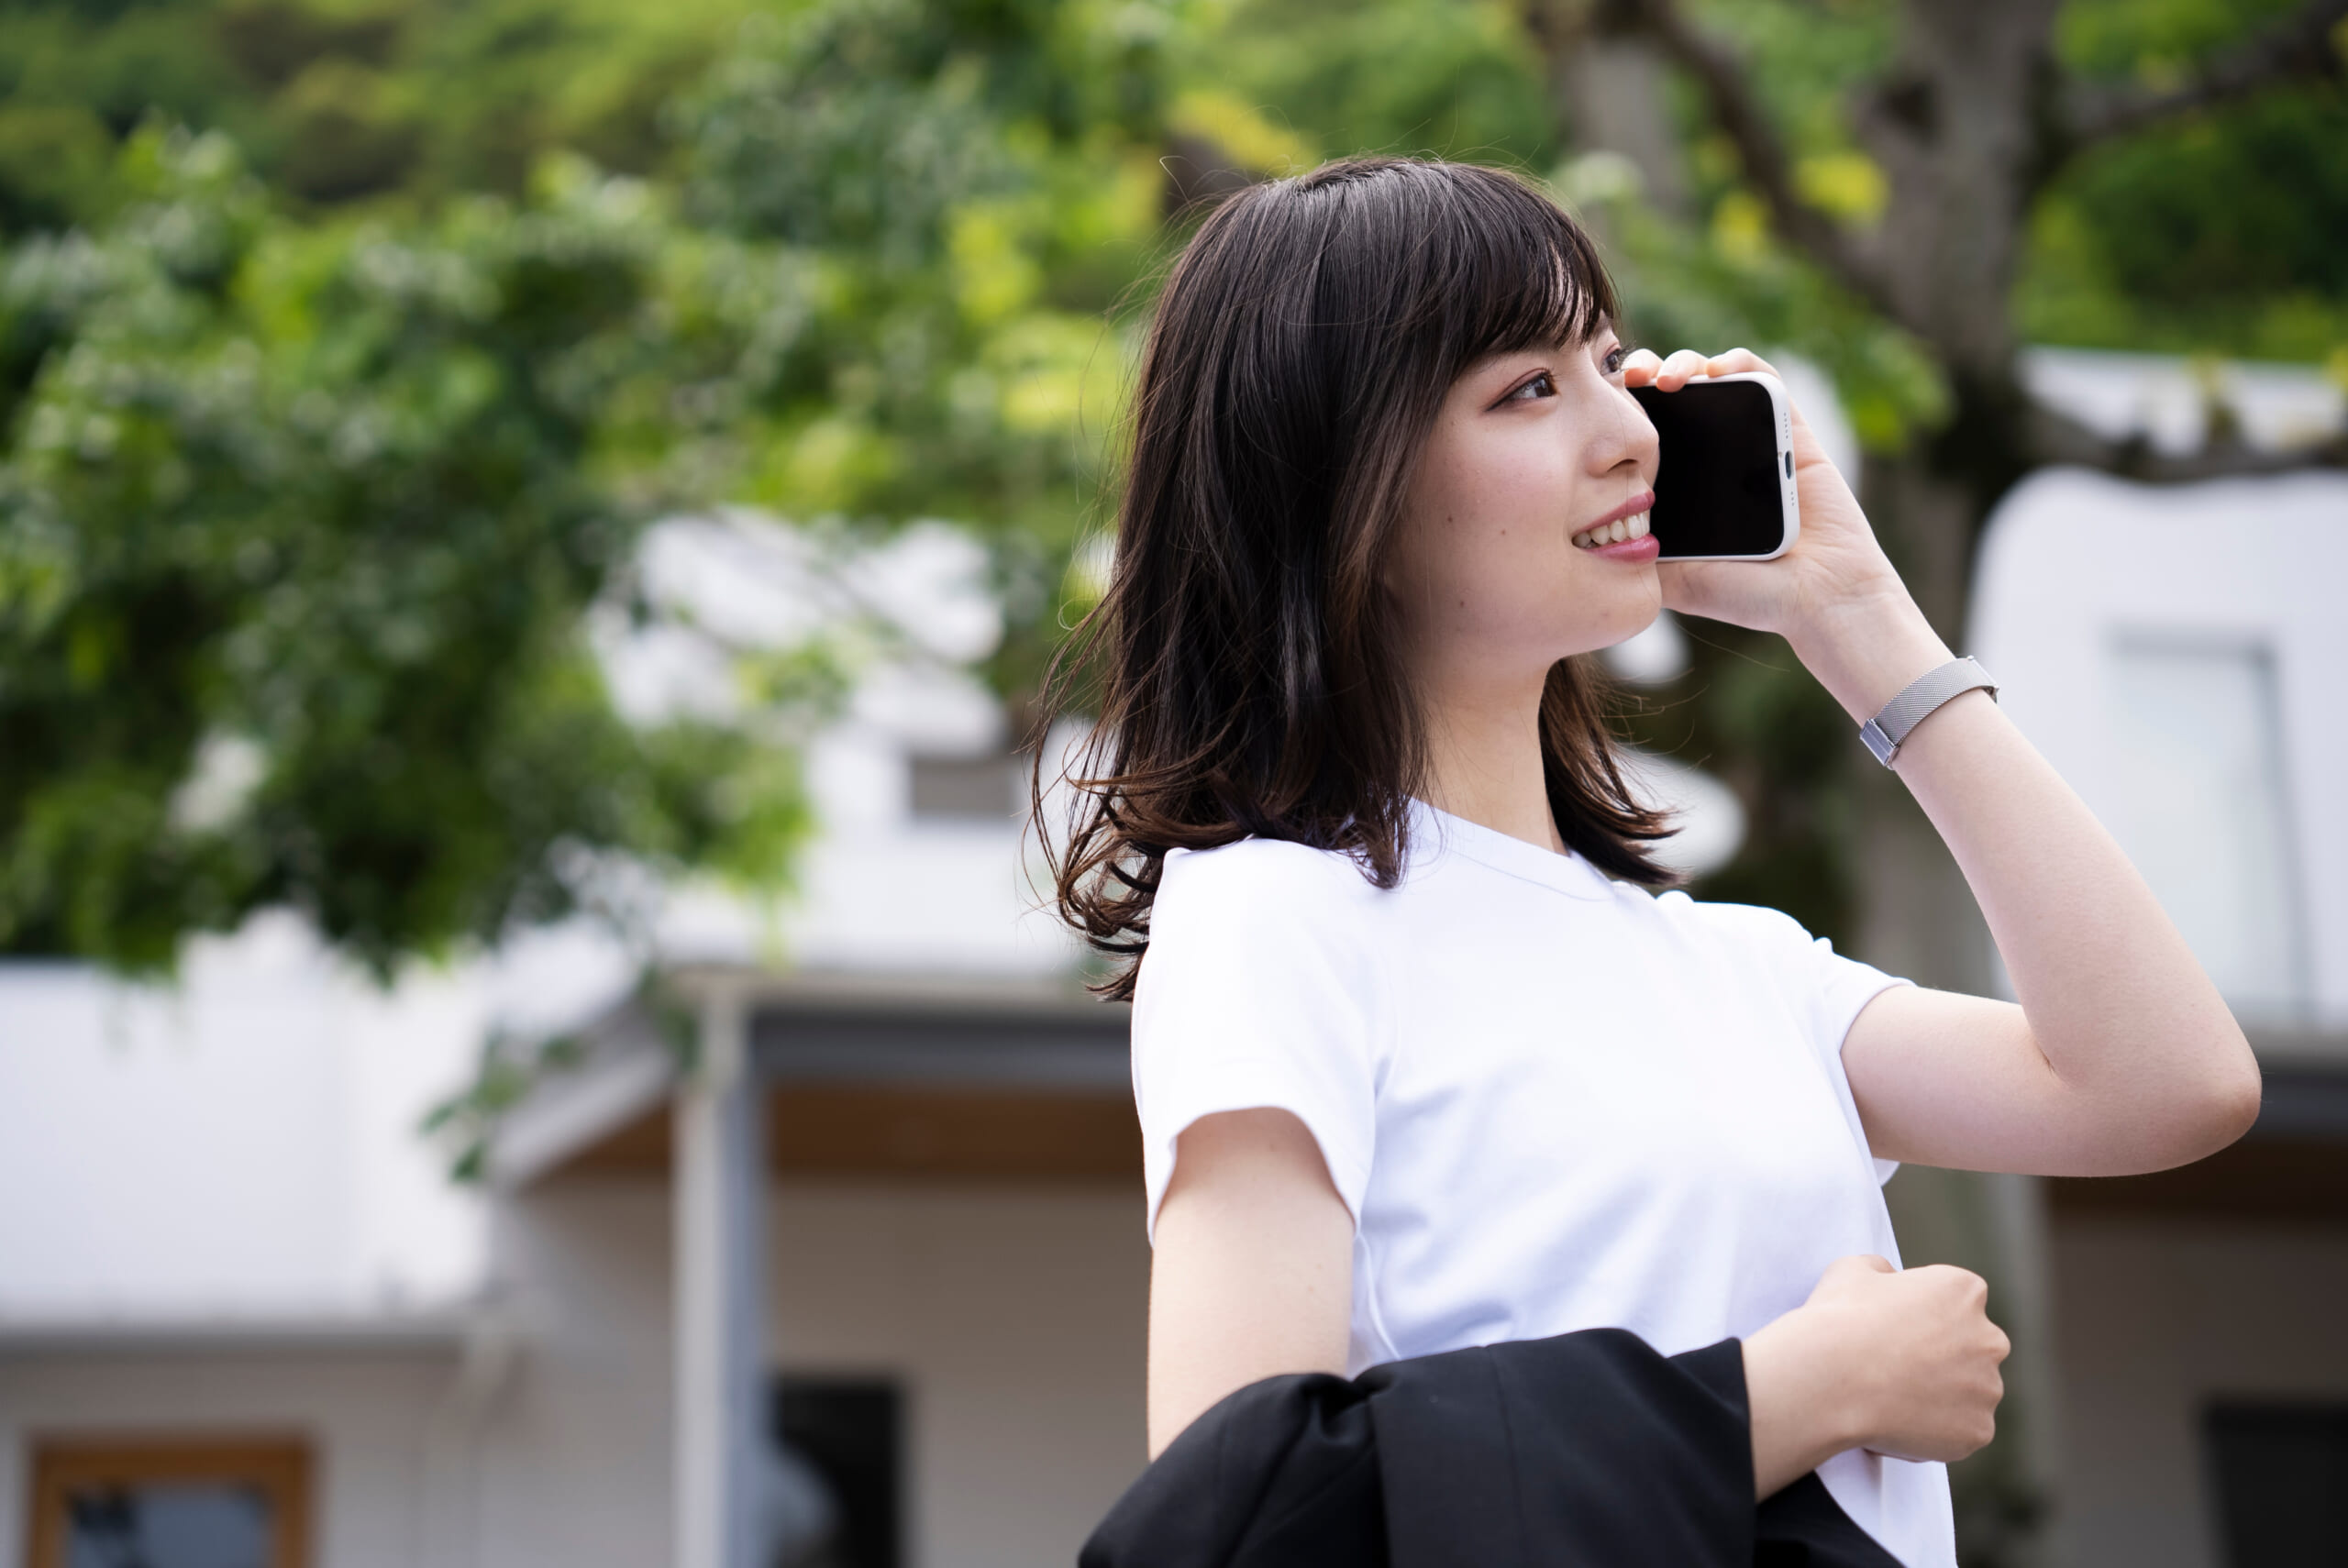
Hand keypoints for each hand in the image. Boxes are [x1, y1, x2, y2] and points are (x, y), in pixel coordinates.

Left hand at [1619, 346, 1948, 718]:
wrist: (1816, 594)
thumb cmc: (1750, 593)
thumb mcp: (1676, 580)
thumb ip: (1638, 560)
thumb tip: (1583, 545)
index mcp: (1679, 481)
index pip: (1638, 429)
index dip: (1616, 411)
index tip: (1596, 407)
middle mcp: (1709, 453)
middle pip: (1667, 395)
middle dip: (1641, 375)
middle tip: (1625, 380)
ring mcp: (1747, 436)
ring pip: (1707, 377)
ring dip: (1681, 363)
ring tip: (1662, 378)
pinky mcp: (1787, 425)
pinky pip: (1759, 376)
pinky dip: (1733, 363)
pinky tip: (1712, 374)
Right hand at [1815, 1253, 2011, 1460]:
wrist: (1832, 1382)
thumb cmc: (1840, 1320)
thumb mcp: (1852, 1270)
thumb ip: (1882, 1271)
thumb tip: (1889, 1280)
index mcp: (1963, 1291)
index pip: (1959, 1299)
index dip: (1927, 1312)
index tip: (1899, 1326)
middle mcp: (1989, 1338)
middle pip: (1975, 1346)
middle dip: (1947, 1355)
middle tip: (1901, 1367)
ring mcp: (1987, 1388)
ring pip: (1971, 1392)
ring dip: (1944, 1395)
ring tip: (1894, 1399)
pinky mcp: (1979, 1431)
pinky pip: (1963, 1431)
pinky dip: (1938, 1431)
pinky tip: (1900, 1424)